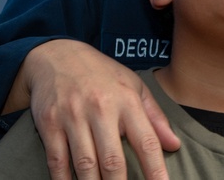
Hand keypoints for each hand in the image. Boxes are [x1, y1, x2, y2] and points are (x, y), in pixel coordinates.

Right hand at [6, 40, 178, 179]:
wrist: (57, 55)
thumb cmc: (102, 75)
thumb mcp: (134, 86)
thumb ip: (155, 117)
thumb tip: (174, 145)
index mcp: (127, 100)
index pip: (146, 142)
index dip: (156, 170)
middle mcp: (101, 108)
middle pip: (113, 161)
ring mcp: (73, 116)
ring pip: (85, 165)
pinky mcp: (49, 123)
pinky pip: (57, 161)